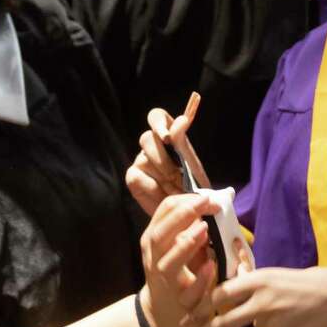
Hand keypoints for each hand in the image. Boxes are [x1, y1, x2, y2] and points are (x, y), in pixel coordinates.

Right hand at [126, 91, 212, 215]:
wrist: (189, 210)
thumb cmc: (193, 184)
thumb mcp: (193, 165)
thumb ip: (183, 144)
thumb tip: (181, 120)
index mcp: (168, 134)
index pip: (156, 116)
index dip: (158, 123)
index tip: (168, 137)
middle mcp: (151, 144)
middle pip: (146, 139)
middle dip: (164, 159)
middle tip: (179, 177)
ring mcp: (140, 160)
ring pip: (144, 159)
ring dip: (163, 177)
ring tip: (178, 191)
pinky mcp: (133, 177)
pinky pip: (138, 178)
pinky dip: (154, 190)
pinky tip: (165, 197)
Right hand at [139, 192, 220, 326]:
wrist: (161, 314)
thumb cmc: (172, 273)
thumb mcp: (172, 246)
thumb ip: (185, 226)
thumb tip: (210, 201)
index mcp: (152, 240)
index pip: (162, 213)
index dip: (184, 201)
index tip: (206, 198)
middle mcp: (154, 259)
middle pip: (160, 234)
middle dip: (182, 216)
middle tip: (205, 203)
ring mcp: (165, 282)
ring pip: (169, 263)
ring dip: (186, 244)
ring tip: (204, 228)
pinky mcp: (181, 302)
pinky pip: (190, 291)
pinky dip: (200, 278)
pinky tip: (211, 265)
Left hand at [185, 267, 326, 326]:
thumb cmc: (312, 281)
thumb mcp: (279, 276)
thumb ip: (256, 286)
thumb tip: (234, 296)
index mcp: (259, 280)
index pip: (222, 294)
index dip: (203, 307)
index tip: (187, 317)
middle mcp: (261, 301)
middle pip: (224, 322)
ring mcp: (273, 323)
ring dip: (266, 323)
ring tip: (292, 312)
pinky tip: (299, 324)